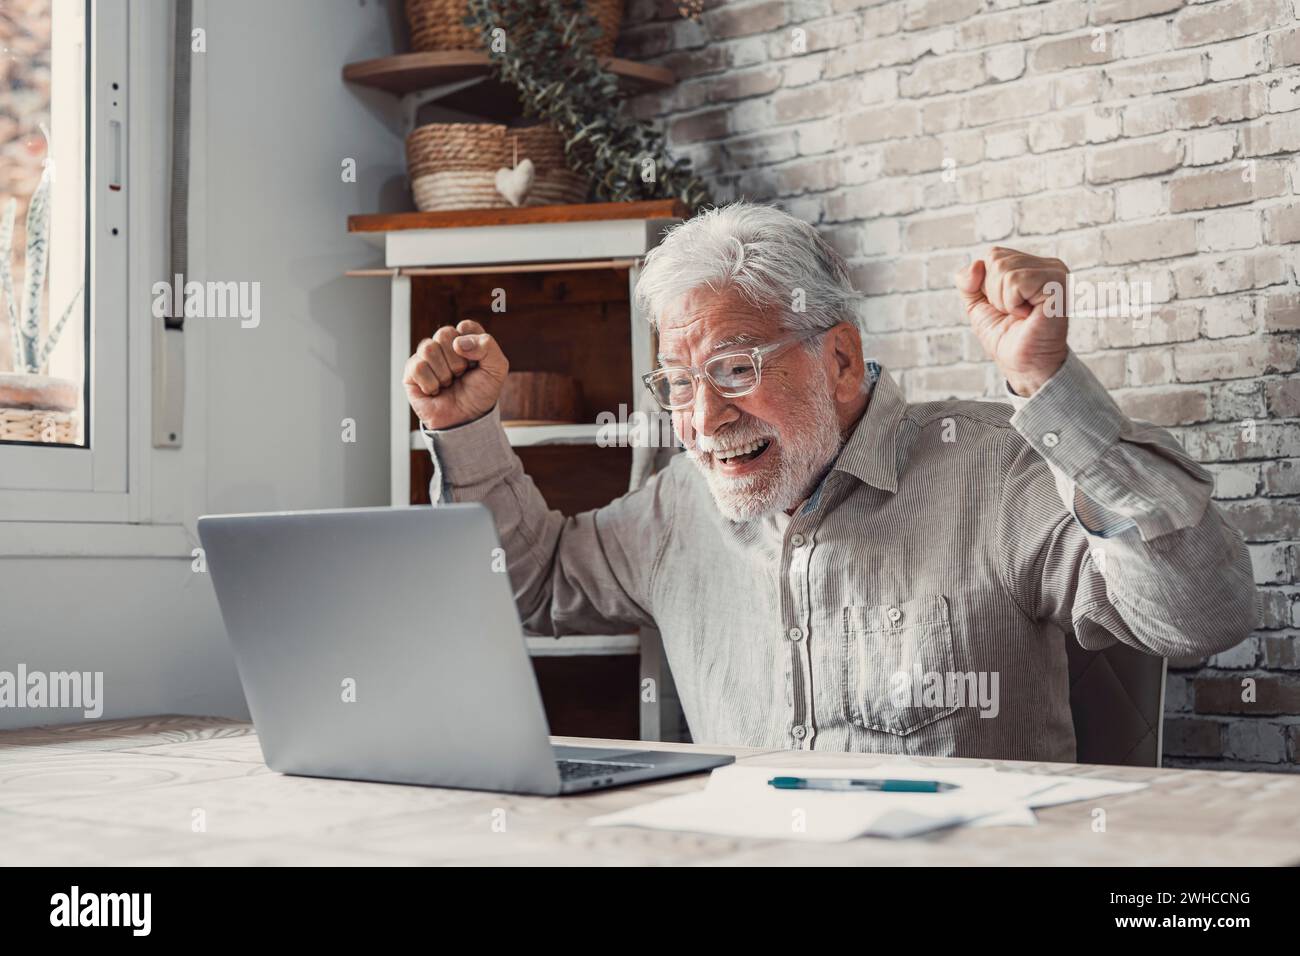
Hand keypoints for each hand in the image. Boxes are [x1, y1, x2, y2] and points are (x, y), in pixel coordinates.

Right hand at [403, 319, 508, 429]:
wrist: (466, 420)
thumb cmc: (480, 394)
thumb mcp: (497, 369)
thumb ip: (488, 346)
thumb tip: (459, 342)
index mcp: (465, 340)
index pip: (465, 326)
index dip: (472, 345)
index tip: (476, 362)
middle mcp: (444, 345)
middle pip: (444, 333)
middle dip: (457, 360)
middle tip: (461, 375)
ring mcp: (426, 357)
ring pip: (429, 347)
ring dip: (444, 372)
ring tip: (448, 383)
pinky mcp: (411, 372)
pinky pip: (418, 366)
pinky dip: (431, 383)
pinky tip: (435, 391)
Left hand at [955, 247, 1069, 397]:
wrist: (1022, 364)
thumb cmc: (1006, 335)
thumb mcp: (977, 303)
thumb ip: (968, 281)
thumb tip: (976, 265)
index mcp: (1033, 265)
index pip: (993, 255)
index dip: (986, 284)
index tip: (1005, 306)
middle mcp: (1048, 265)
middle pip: (996, 259)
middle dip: (993, 292)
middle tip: (1013, 312)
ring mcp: (1055, 273)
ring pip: (1004, 268)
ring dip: (1003, 300)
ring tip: (1021, 314)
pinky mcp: (1056, 286)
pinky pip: (1015, 281)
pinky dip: (1012, 303)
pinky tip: (1027, 315)